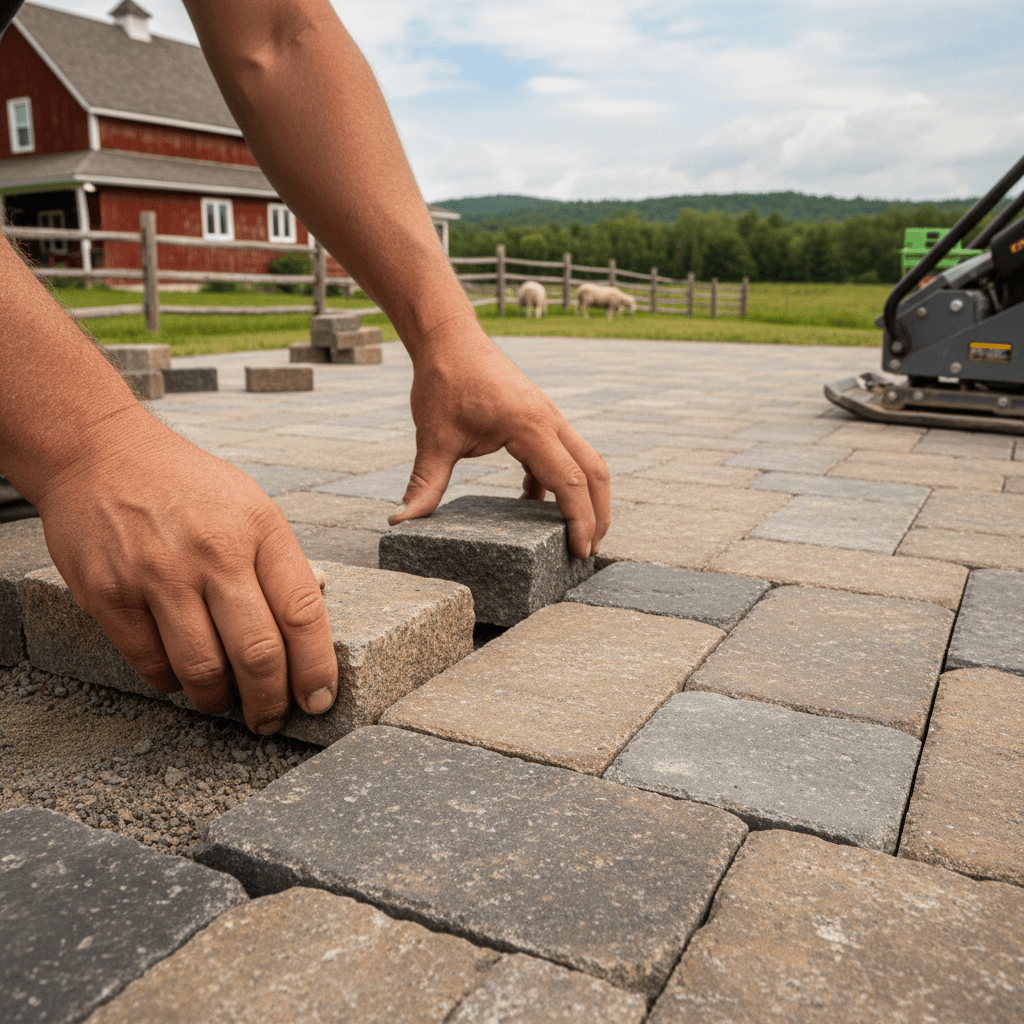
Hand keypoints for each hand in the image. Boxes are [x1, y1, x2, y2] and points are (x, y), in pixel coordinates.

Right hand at [34, 410, 337, 733]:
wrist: (100, 453)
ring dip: (220, 701)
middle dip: (271, 702)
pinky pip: (151, 663)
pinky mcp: (109, 593)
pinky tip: (181, 676)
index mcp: (259, 529)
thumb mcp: (250, 504)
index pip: (303, 613)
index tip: (320, 700)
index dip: (317, 668)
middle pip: (258, 652)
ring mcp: (158, 574)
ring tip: (226, 703)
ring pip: (203, 669)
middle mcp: (213, 552)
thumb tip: (320, 600)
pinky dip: (172, 682)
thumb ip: (283, 558)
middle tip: (272, 720)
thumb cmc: (187, 485)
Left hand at [389, 330, 609, 557]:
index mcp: (529, 426)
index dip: (579, 520)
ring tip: (576, 534)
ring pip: (586, 460)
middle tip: (588, 553)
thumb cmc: (443, 380)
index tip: (579, 551)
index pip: (569, 482)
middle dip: (599, 514)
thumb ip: (424, 483)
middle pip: (594, 472)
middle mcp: (549, 420)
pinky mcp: (539, 417)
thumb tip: (401, 521)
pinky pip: (562, 453)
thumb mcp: (433, 436)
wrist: (449, 337)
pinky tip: (531, 504)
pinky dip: (558, 482)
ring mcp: (548, 417)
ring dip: (587, 497)